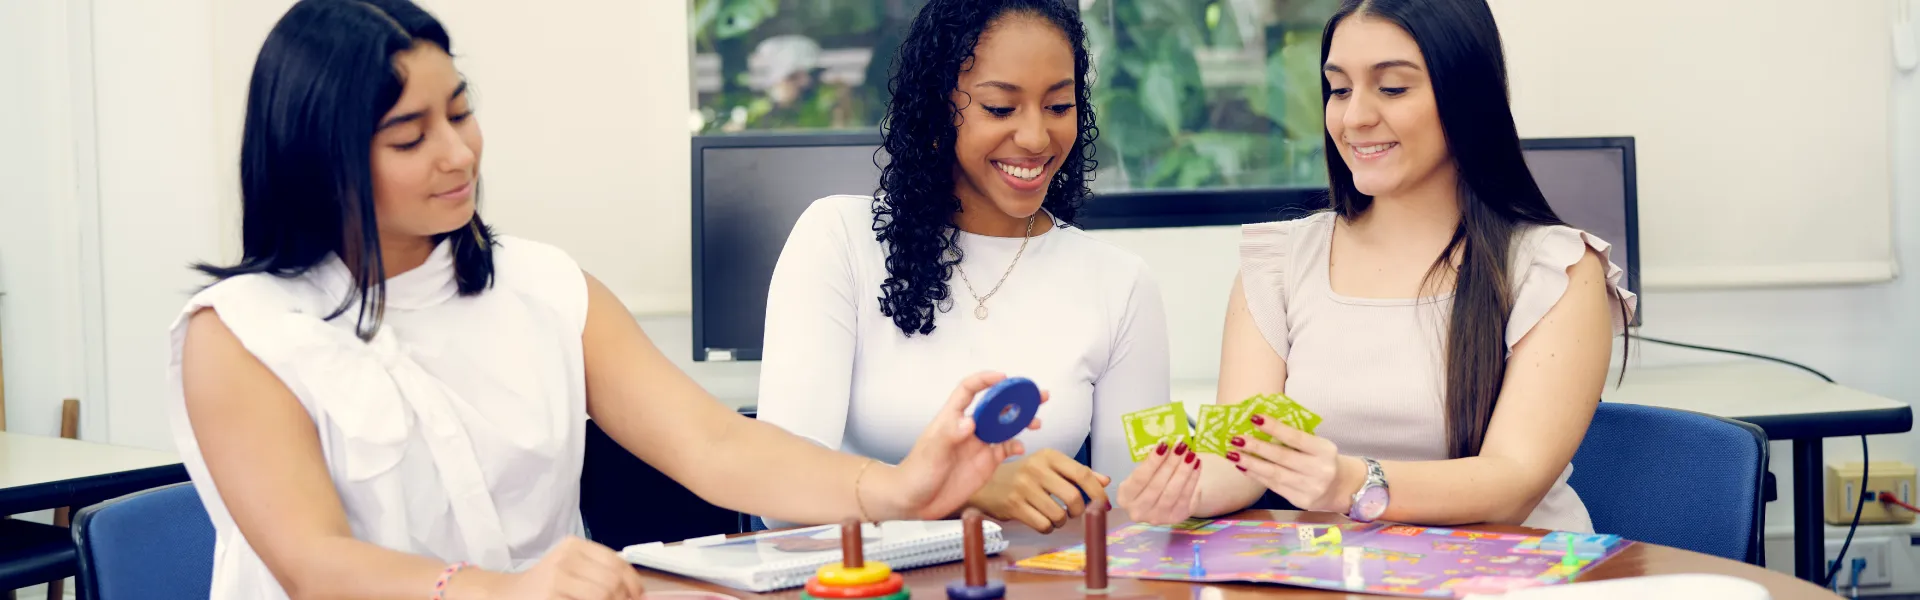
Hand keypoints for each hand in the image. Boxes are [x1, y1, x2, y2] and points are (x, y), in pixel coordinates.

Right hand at [483, 536, 645, 599]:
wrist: (507, 595)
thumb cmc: (545, 586)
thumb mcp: (572, 570)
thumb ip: (600, 574)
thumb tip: (637, 592)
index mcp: (575, 545)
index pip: (617, 562)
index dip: (633, 582)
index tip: (638, 596)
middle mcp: (567, 556)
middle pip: (613, 580)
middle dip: (624, 598)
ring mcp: (558, 575)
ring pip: (603, 593)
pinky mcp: (552, 593)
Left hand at [876, 371, 1044, 520]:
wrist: (914, 502)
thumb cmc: (916, 473)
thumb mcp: (931, 454)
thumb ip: (949, 436)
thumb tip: (970, 422)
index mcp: (952, 418)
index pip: (969, 390)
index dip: (985, 380)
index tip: (1003, 378)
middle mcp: (968, 428)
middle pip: (995, 405)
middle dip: (1016, 398)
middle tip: (1038, 395)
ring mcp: (978, 445)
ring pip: (1005, 426)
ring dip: (1022, 421)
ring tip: (1037, 421)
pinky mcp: (986, 463)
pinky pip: (1005, 449)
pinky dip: (1016, 446)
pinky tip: (1021, 448)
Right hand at [968, 448, 1110, 532]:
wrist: (986, 483)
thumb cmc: (1023, 475)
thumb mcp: (1049, 466)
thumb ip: (1077, 472)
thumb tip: (1105, 481)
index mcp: (1048, 456)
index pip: (1082, 473)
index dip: (1097, 491)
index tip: (1104, 503)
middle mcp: (1036, 469)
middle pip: (1073, 497)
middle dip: (1079, 511)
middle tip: (1075, 512)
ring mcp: (1023, 488)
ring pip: (1059, 514)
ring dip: (1062, 521)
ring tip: (1055, 516)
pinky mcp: (1014, 506)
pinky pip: (1043, 525)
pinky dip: (1048, 527)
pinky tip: (1043, 521)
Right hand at [1114, 439, 1201, 525]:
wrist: (1162, 500)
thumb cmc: (1150, 481)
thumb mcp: (1143, 473)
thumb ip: (1151, 462)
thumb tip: (1167, 445)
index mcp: (1125, 497)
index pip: (1139, 478)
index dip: (1152, 462)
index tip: (1164, 445)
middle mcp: (1138, 511)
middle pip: (1157, 486)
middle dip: (1171, 464)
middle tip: (1181, 446)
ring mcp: (1157, 517)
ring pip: (1173, 493)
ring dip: (1184, 471)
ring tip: (1191, 455)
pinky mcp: (1175, 518)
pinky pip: (1185, 498)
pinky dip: (1192, 481)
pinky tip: (1196, 466)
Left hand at [1225, 413, 1361, 513]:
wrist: (1342, 488)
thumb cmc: (1323, 459)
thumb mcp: (1317, 445)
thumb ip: (1295, 438)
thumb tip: (1259, 424)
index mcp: (1325, 450)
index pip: (1296, 438)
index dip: (1274, 428)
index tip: (1254, 418)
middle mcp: (1319, 470)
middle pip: (1282, 458)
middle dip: (1256, 447)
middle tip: (1235, 438)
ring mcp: (1310, 488)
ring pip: (1275, 474)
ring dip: (1251, 463)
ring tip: (1233, 454)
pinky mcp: (1301, 501)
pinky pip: (1274, 487)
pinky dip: (1256, 476)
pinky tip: (1243, 467)